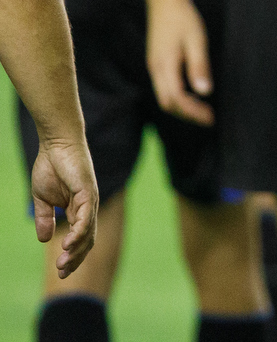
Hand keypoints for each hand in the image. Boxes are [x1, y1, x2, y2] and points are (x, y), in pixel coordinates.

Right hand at [32, 136, 96, 276]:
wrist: (56, 145)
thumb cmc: (51, 168)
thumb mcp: (43, 199)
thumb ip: (45, 218)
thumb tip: (45, 239)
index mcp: (78, 211)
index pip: (79, 239)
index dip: (72, 256)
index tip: (61, 272)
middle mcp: (88, 208)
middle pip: (87, 240)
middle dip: (75, 258)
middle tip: (62, 274)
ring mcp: (90, 200)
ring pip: (88, 231)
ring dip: (76, 249)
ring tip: (63, 263)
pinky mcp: (88, 192)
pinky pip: (86, 216)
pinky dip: (79, 231)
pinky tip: (69, 243)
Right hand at [146, 0, 213, 124]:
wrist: (165, 1)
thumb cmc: (184, 18)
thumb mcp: (196, 40)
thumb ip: (199, 65)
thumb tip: (205, 92)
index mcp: (164, 65)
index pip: (176, 99)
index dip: (193, 112)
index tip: (211, 117)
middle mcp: (155, 69)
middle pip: (167, 103)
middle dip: (187, 114)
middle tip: (209, 119)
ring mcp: (154, 67)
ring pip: (164, 97)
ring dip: (182, 108)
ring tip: (204, 111)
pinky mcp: (156, 63)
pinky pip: (164, 88)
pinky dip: (178, 98)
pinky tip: (194, 96)